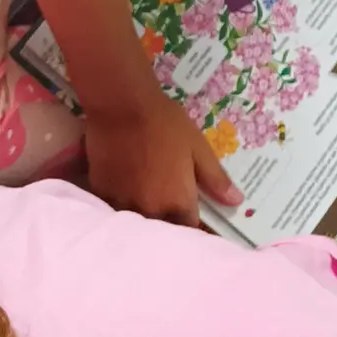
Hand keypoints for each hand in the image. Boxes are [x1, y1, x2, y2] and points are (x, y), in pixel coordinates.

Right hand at [85, 89, 236, 227]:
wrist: (122, 106)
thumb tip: (236, 202)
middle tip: (171, 212)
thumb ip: (215, 179)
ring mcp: (122, 204)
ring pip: (137, 222)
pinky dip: (123, 205)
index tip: (195, 222)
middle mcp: (150, 211)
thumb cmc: (165, 124)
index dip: (194, 229)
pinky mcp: (100, 193)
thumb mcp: (198, 148)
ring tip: (147, 203)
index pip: (189, 230)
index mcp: (177, 202)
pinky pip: (114, 208)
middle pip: (162, 231)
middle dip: (169, 226)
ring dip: (145, 218)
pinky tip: (126, 191)